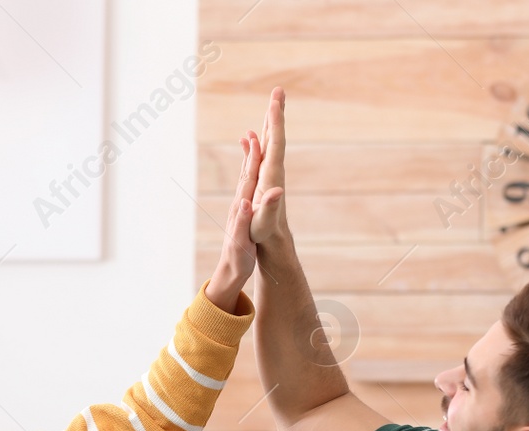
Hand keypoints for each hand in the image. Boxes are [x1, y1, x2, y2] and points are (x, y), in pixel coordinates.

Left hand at [205, 128, 264, 312]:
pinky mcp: (243, 211)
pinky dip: (251, 171)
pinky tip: (253, 165)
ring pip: (247, 175)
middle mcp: (239, 203)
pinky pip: (248, 185)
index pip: (248, 179)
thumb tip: (246, 203)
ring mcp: (240, 206)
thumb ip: (242, 223)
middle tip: (258, 125)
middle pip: (247, 171)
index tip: (257, 138)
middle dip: (253, 149)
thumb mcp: (240, 244)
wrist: (229, 272)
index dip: (253, 159)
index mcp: (241, 208)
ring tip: (254, 136)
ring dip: (251, 156)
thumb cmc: (237, 260)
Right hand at [249, 87, 288, 246]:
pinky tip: (250, 137)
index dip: (276, 122)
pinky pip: (260, 155)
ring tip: (271, 104)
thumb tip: (277, 190)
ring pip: (270, 143)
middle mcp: (273, 170)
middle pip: (277, 136)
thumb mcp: (265, 222)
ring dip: (270, 123)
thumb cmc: (265, 234)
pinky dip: (255, 143)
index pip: (276, 143)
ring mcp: (269, 174)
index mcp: (272, 175)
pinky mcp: (263, 180)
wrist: (273, 241)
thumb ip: (270, 207)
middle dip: (276, 113)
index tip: (275, 101)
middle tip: (279, 90)